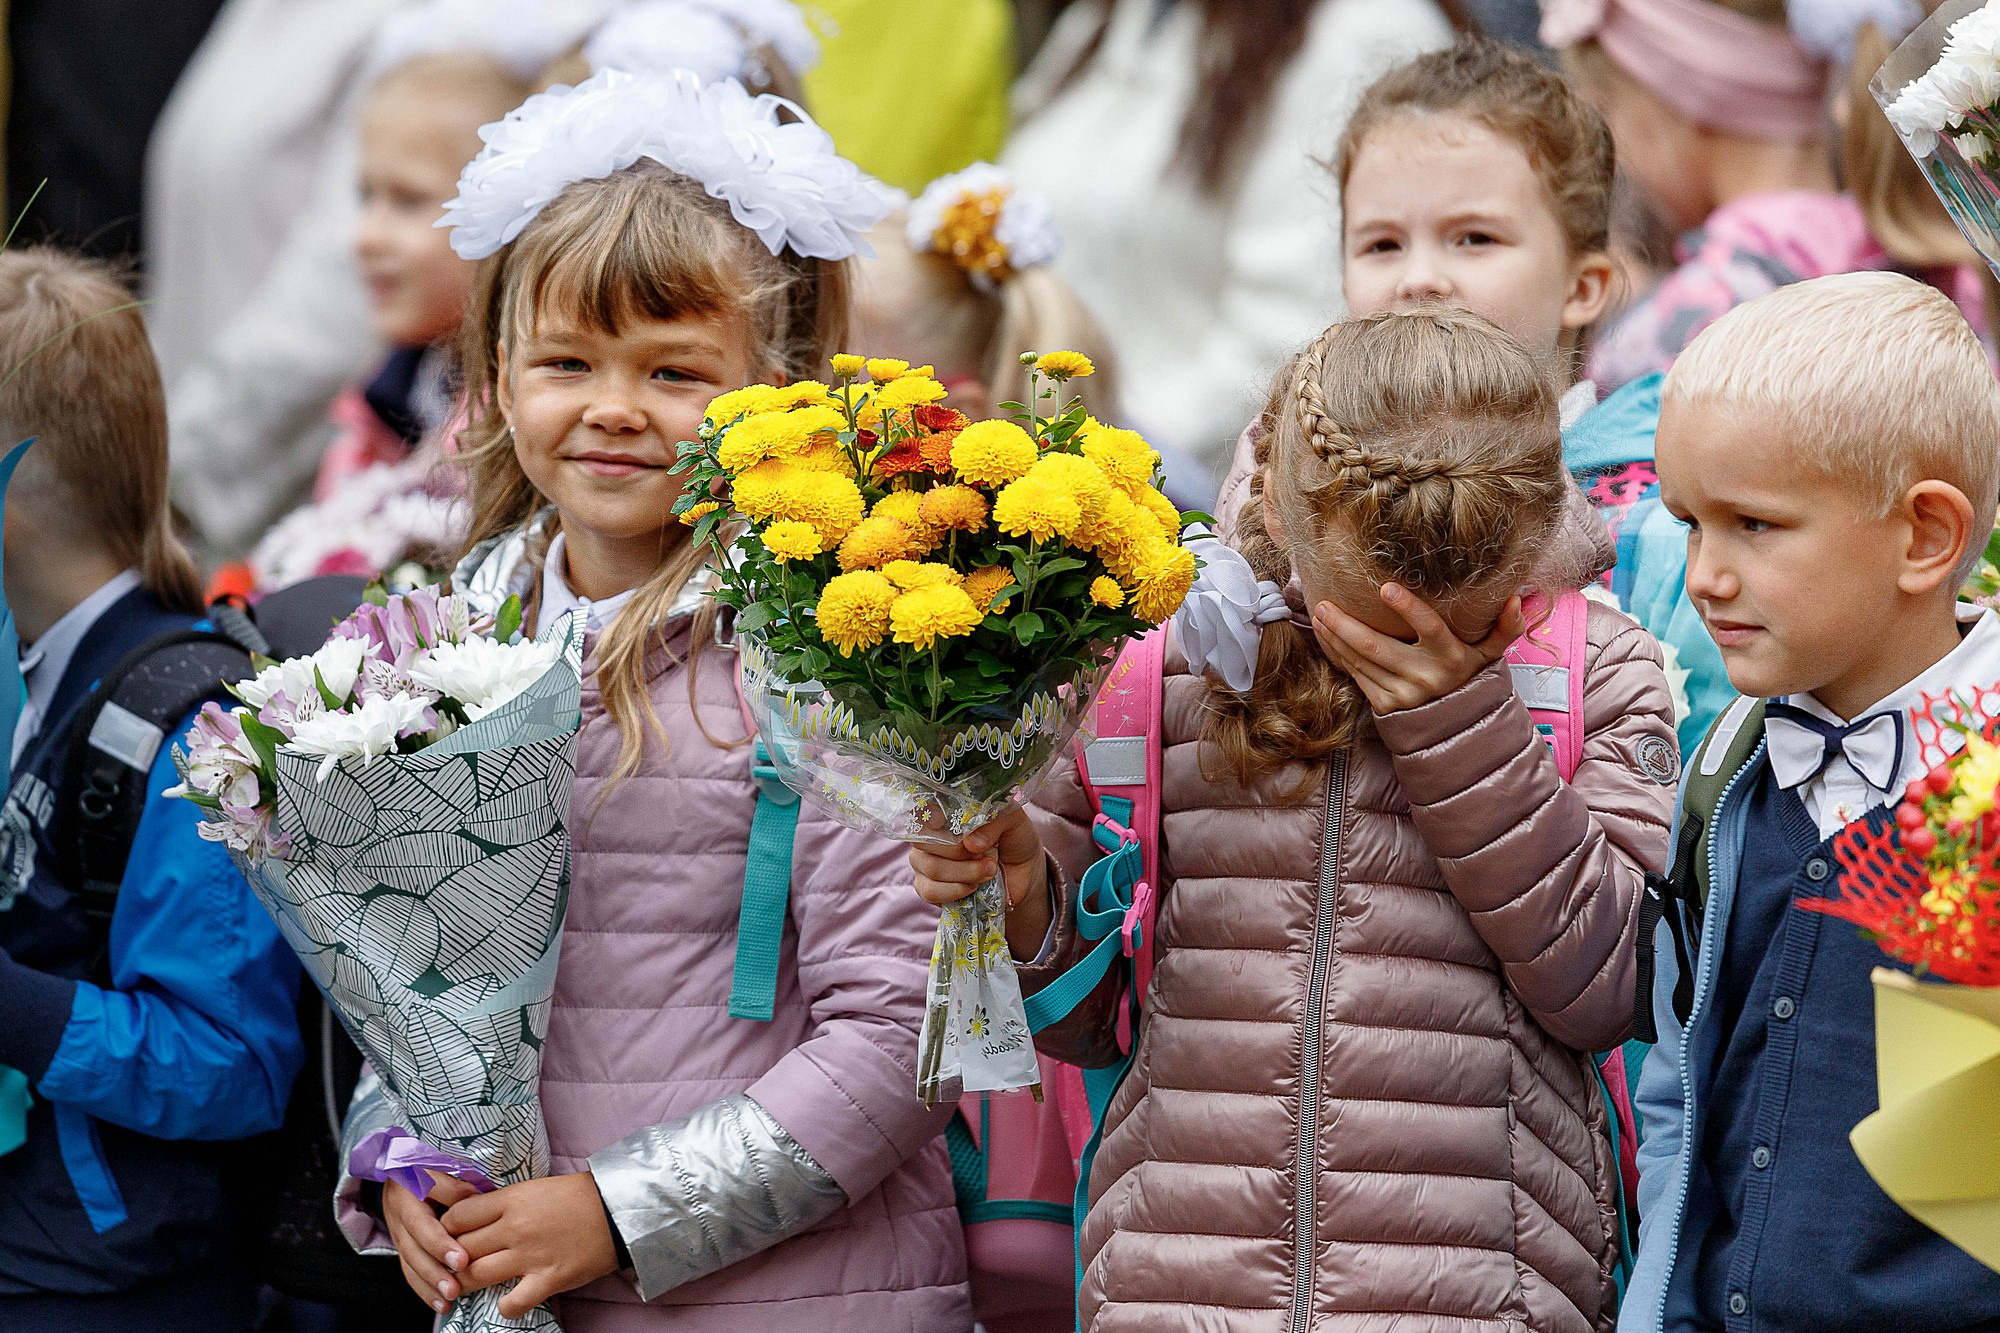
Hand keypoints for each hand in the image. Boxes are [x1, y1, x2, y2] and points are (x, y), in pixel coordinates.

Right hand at [383, 1174, 482, 1314]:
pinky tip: (440, 1304)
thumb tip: (475, 1197)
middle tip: (459, 1279)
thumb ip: (456, 1182)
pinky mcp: (400, 1245)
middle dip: (436, 1262)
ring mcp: (397, 1230)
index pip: (424, 1216)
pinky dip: (423, 1290)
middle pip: (415, 1241)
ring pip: (410, 1259)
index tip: (462, 1255)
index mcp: (409, 1185)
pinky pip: (408, 1270)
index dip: (442, 1237)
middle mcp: (400, 1210)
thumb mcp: (441, 1164)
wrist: (398, 1169)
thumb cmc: (431, 1165)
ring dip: (430, 1282)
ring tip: (451, 1298)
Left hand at [441, 1170, 620, 1317]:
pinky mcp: (549, 1279)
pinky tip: (508, 1301)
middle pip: (461, 1248)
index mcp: (512, 1200)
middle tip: (453, 1264)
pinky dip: (505, 1307)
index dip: (446, 1228)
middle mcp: (516, 1227)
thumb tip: (473, 1217)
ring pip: (477, 1275)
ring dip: (467, 1283)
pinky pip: (512, 1304)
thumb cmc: (579, 1196)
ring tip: (468, 1284)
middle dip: (451, 1259)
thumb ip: (505, 1203)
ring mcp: (531, 1255)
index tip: (449, 1236)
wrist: (619, 1210)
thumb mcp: (535, 1188)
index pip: (458, 1217)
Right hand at [909, 806, 1051, 959]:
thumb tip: (971, 843)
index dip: (928, 816)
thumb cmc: (1014, 838)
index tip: (942, 822)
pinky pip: (931, 891)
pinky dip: (957, 890)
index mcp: (944, 811)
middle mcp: (928, 835)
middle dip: (959, 852)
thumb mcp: (1013, 821)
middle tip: (986, 854)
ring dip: (966, 873)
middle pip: (925, 842)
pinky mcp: (927, 889)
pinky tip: (974, 886)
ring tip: (988, 870)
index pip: (920, 810)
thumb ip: (994, 822)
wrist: (1024, 872)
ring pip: (932, 868)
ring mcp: (924, 862)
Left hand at [1311, 584, 1524, 714]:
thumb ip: (1506, 627)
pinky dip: (1337, 654)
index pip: (1429, 628)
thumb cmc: (1470, 675)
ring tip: (1318, 614)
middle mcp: (1425, 676)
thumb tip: (1518, 598)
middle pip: (1377, 646)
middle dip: (1345, 624)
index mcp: (1451, 656)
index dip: (1408, 608)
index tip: (1385, 587)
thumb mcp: (1491, 653)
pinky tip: (1325, 636)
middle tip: (1323, 603)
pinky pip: (1355, 675)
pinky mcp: (1386, 705)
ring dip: (1333, 637)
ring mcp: (1403, 693)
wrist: (1459, 725)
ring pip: (1360, 660)